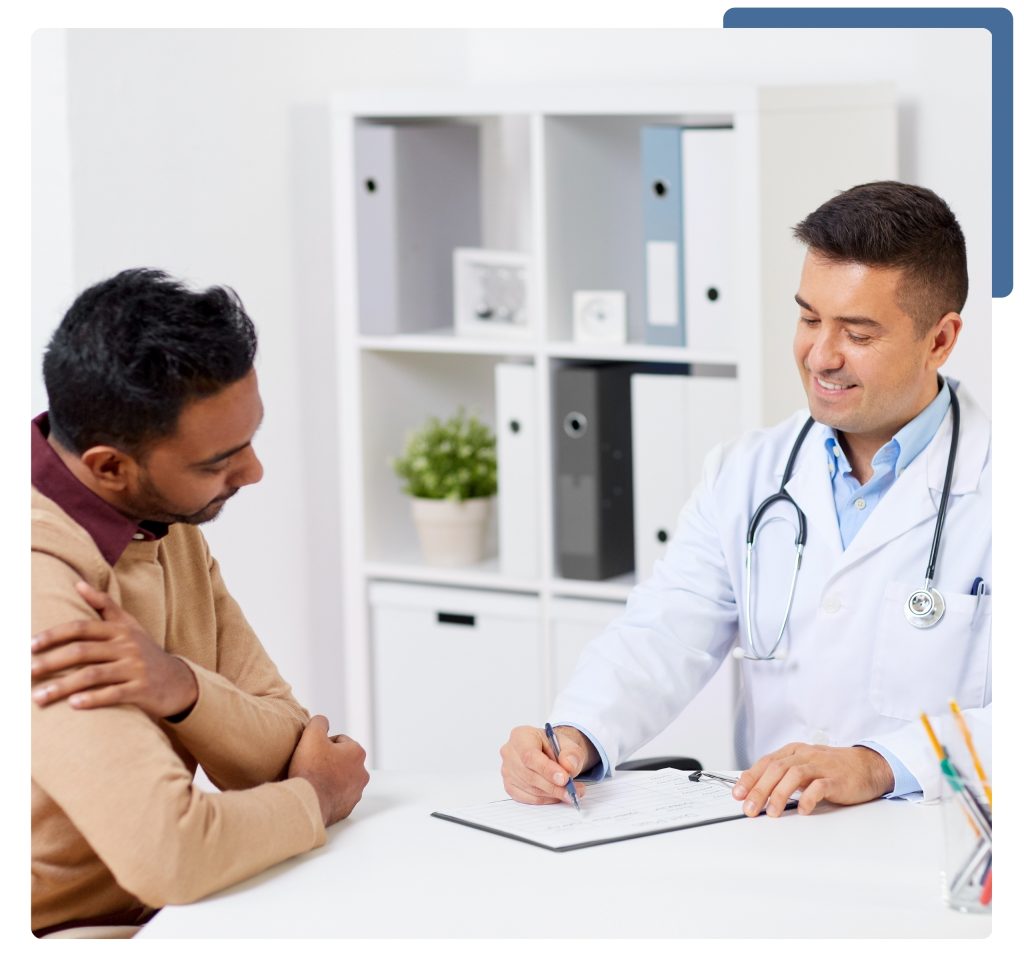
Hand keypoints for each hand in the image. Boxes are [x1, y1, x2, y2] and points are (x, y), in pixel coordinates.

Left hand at [31, 581, 198, 718]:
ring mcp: (136, 668)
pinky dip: (93, 699)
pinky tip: (73, 705)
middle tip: (27, 673)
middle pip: (83, 651)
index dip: (54, 635)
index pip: (82, 628)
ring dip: (63, 687)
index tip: (29, 646)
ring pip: (93, 675)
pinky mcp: (142, 689)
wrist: (178, 680)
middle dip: (51, 662)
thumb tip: (78, 584)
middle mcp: (128, 646)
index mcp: (120, 629)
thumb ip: (104, 606)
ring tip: (38, 697)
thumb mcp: (129, 625)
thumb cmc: (145, 652)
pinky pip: (114, 694)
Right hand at [287, 715, 368, 825]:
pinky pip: (337, 796)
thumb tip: (323, 722)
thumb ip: (319, 722)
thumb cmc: (310, 769)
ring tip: (313, 780)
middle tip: (311, 765)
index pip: (339, 741)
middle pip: (341, 760)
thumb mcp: (312, 735)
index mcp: (357, 753)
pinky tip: (316, 793)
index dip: (322, 744)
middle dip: (328, 761)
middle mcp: (362, 773)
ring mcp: (356, 793)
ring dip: (330, 777)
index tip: (312, 752)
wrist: (307, 802)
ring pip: (341, 778)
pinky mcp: (347, 808)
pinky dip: (328, 794)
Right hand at [500, 724, 594, 804]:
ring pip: (530, 789)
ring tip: (571, 792)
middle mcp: (510, 752)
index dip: (547, 769)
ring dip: (552, 794)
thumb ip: (571, 753)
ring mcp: (507, 771)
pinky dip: (545, 799)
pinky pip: (528, 798)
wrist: (550, 753)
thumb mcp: (568, 744)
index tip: (564, 779)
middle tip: (572, 791)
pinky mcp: (510, 786)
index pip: (530, 755)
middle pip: (529, 775)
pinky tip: (557, 794)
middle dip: (553, 786)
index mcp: (521, 736)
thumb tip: (569, 766)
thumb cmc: (555, 746)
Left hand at [732, 743, 895, 816]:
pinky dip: (809, 798)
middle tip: (749, 808)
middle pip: (776, 769)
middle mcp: (804, 755)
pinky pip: (819, 786)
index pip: (765, 763)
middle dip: (759, 789)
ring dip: (779, 794)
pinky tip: (803, 810)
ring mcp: (820, 766)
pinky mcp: (836, 779)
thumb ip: (784, 776)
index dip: (750, 778)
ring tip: (772, 812)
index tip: (738, 794)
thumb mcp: (804, 767)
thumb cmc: (832, 769)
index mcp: (793, 752)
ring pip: (793, 775)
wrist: (867, 765)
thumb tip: (758, 793)